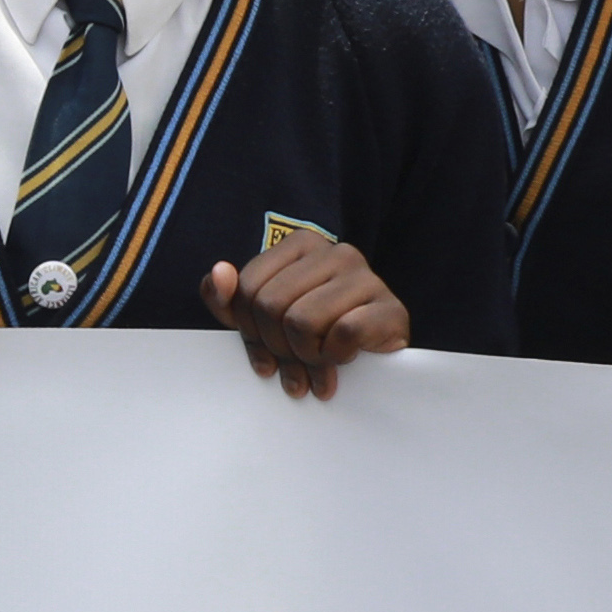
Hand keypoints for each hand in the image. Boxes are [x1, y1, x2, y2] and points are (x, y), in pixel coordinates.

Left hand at [204, 235, 406, 397]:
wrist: (375, 358)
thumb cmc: (314, 334)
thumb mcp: (260, 318)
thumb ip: (228, 297)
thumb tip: (220, 272)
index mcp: (302, 244)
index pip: (248, 289)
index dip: (249, 331)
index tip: (265, 351)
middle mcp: (336, 252)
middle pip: (271, 306)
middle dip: (276, 347)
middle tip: (292, 367)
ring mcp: (367, 277)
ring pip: (303, 322)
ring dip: (305, 356)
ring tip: (317, 364)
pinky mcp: (390, 309)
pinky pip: (343, 334)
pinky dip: (336, 357)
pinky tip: (343, 359)